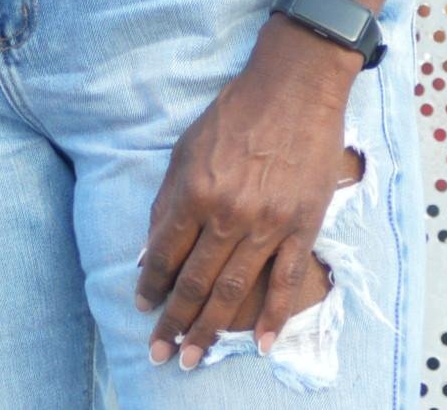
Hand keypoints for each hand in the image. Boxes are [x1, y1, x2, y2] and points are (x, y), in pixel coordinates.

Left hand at [136, 20, 364, 368]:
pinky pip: (286, 281)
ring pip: (234, 291)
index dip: (151, 286)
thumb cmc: (236, 113)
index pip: (165, 254)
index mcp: (195, 192)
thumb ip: (167, 201)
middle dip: (175, 322)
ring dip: (211, 329)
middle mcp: (229, 214)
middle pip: (195, 282)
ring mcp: (268, 224)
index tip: (144, 308)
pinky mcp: (301, 226)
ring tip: (194, 357)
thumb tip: (149, 250)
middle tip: (162, 354)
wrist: (295, 88)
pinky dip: (272, 316)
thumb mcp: (186, 148)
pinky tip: (259, 343)